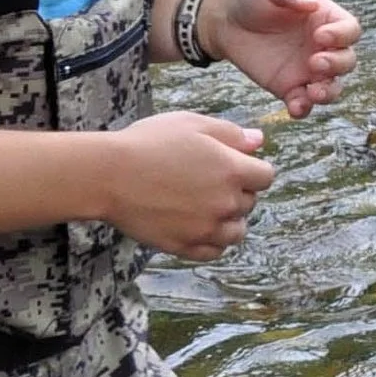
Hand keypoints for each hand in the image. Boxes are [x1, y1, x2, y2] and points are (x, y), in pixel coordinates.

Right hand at [104, 112, 277, 259]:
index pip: (266, 177)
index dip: (252, 169)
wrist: (109, 175)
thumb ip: (232, 134)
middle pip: (250, 203)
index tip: (234, 165)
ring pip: (236, 232)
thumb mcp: (194, 124)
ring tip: (206, 207)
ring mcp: (205, 228)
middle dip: (237, 192)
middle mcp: (225, 203)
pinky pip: (213, 252)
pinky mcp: (184, 247)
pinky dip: (211, 242)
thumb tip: (259, 141)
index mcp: (232, 170)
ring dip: (228, 220)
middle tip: (208, 181)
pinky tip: (198, 226)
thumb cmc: (150, 143)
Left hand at [210, 0, 361, 118]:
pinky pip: (303, 103)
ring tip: (314, 92)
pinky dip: (303, 108)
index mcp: (326, 20)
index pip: (349, 30)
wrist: (226, 20)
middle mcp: (323, 47)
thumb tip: (311, 3)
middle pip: (347, 61)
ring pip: (332, 87)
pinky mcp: (289, 88)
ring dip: (328, 93)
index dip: (342, 36)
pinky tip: (295, 107)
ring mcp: (308, 70)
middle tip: (314, 62)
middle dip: (337, 65)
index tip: (320, 36)